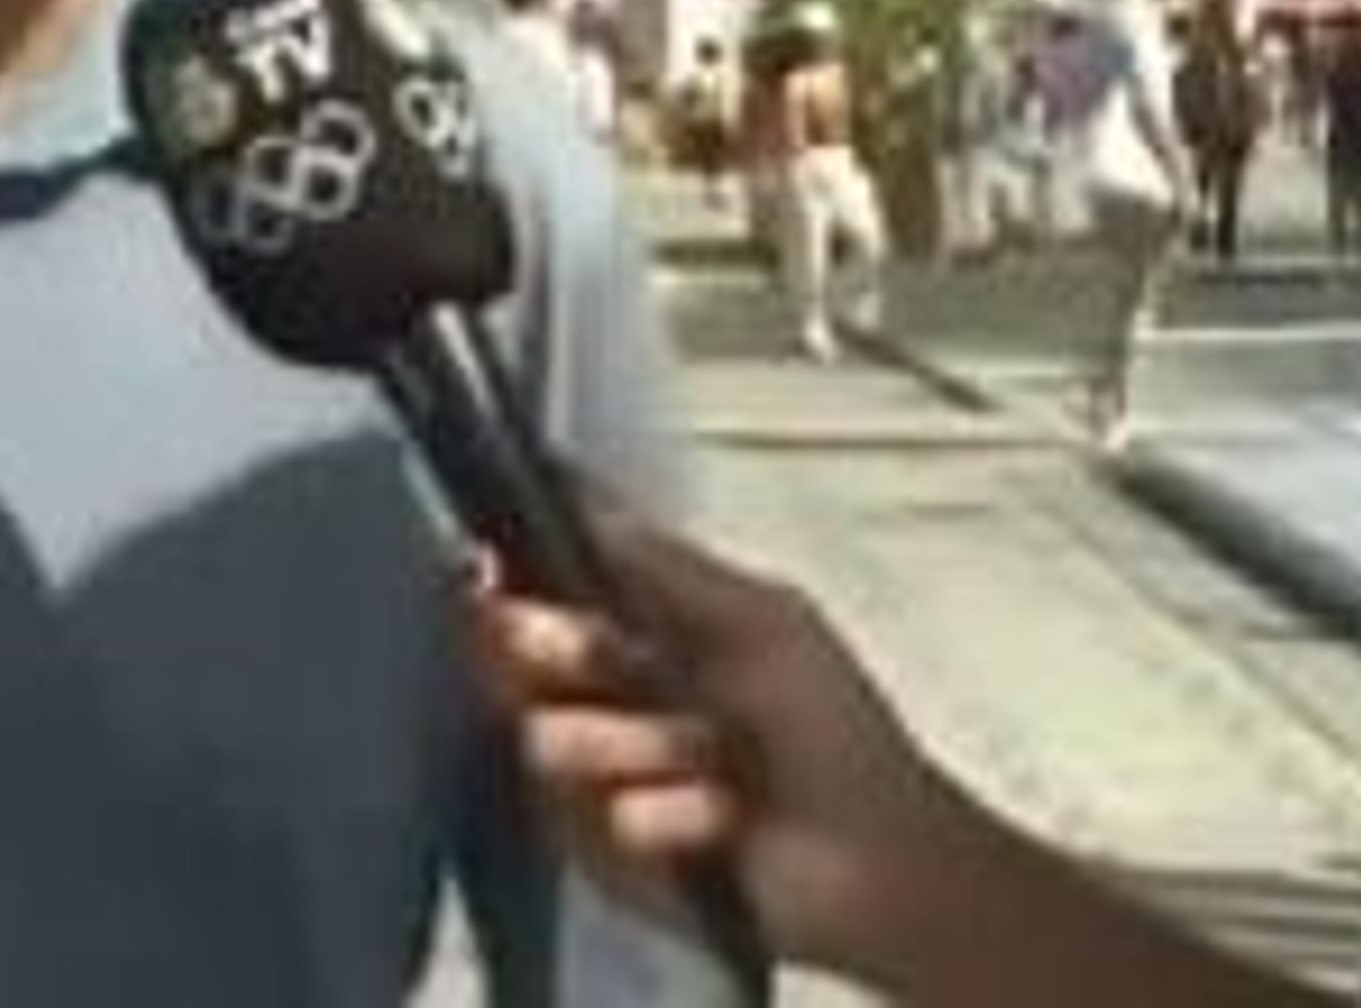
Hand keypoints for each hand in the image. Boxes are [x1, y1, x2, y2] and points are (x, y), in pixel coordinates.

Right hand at [464, 511, 999, 985]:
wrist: (870, 860)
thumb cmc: (833, 730)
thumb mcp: (759, 622)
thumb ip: (667, 567)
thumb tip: (581, 500)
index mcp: (634, 623)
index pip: (542, 581)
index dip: (509, 570)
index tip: (490, 563)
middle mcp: (596, 693)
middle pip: (514, 653)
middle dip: (565, 650)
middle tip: (611, 661)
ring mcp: (588, 775)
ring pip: (543, 737)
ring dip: (637, 744)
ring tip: (712, 759)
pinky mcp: (592, 852)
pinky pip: (586, 819)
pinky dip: (665, 814)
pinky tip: (718, 822)